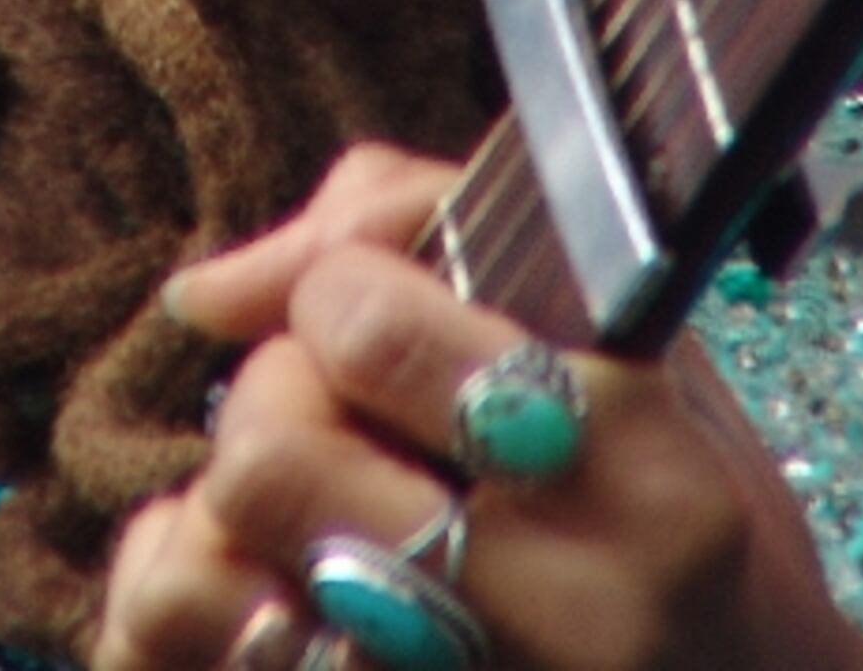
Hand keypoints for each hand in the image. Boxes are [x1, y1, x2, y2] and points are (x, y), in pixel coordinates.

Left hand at [92, 146, 862, 670]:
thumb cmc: (683, 516)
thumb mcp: (632, 342)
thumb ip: (428, 232)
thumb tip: (206, 292)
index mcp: (636, 477)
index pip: (373, 329)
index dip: (333, 289)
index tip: (371, 306)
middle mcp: (555, 613)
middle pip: (268, 455)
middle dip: (274, 402)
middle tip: (338, 415)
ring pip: (206, 573)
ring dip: (226, 516)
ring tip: (307, 508)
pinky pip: (179, 644)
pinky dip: (186, 592)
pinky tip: (268, 584)